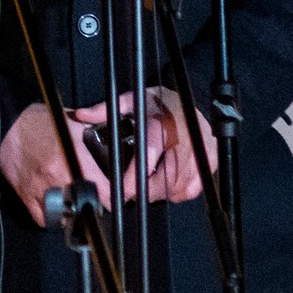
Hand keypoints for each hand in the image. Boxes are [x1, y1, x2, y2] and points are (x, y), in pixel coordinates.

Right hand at [0, 104, 109, 225]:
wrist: (6, 124)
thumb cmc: (38, 121)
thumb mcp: (72, 122)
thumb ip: (91, 133)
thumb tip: (109, 138)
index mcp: (75, 158)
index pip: (105, 191)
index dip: (113, 196)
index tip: (115, 197)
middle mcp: (60, 177)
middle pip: (87, 207)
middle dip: (94, 205)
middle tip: (94, 199)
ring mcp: (42, 189)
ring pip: (66, 217)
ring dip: (72, 214)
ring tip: (74, 205)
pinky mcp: (27, 196)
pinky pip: (43, 219)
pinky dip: (50, 218)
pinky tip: (54, 208)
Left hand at [72, 89, 217, 204]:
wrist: (187, 100)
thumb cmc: (159, 102)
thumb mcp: (132, 100)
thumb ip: (107, 108)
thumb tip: (83, 115)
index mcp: (164, 120)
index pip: (151, 151)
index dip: (137, 174)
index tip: (125, 187)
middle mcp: (186, 134)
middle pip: (168, 175)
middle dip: (147, 189)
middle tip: (134, 190)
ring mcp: (201, 148)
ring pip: (182, 184)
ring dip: (163, 192)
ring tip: (148, 186)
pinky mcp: (210, 158)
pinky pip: (196, 185)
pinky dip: (180, 190)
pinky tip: (168, 184)